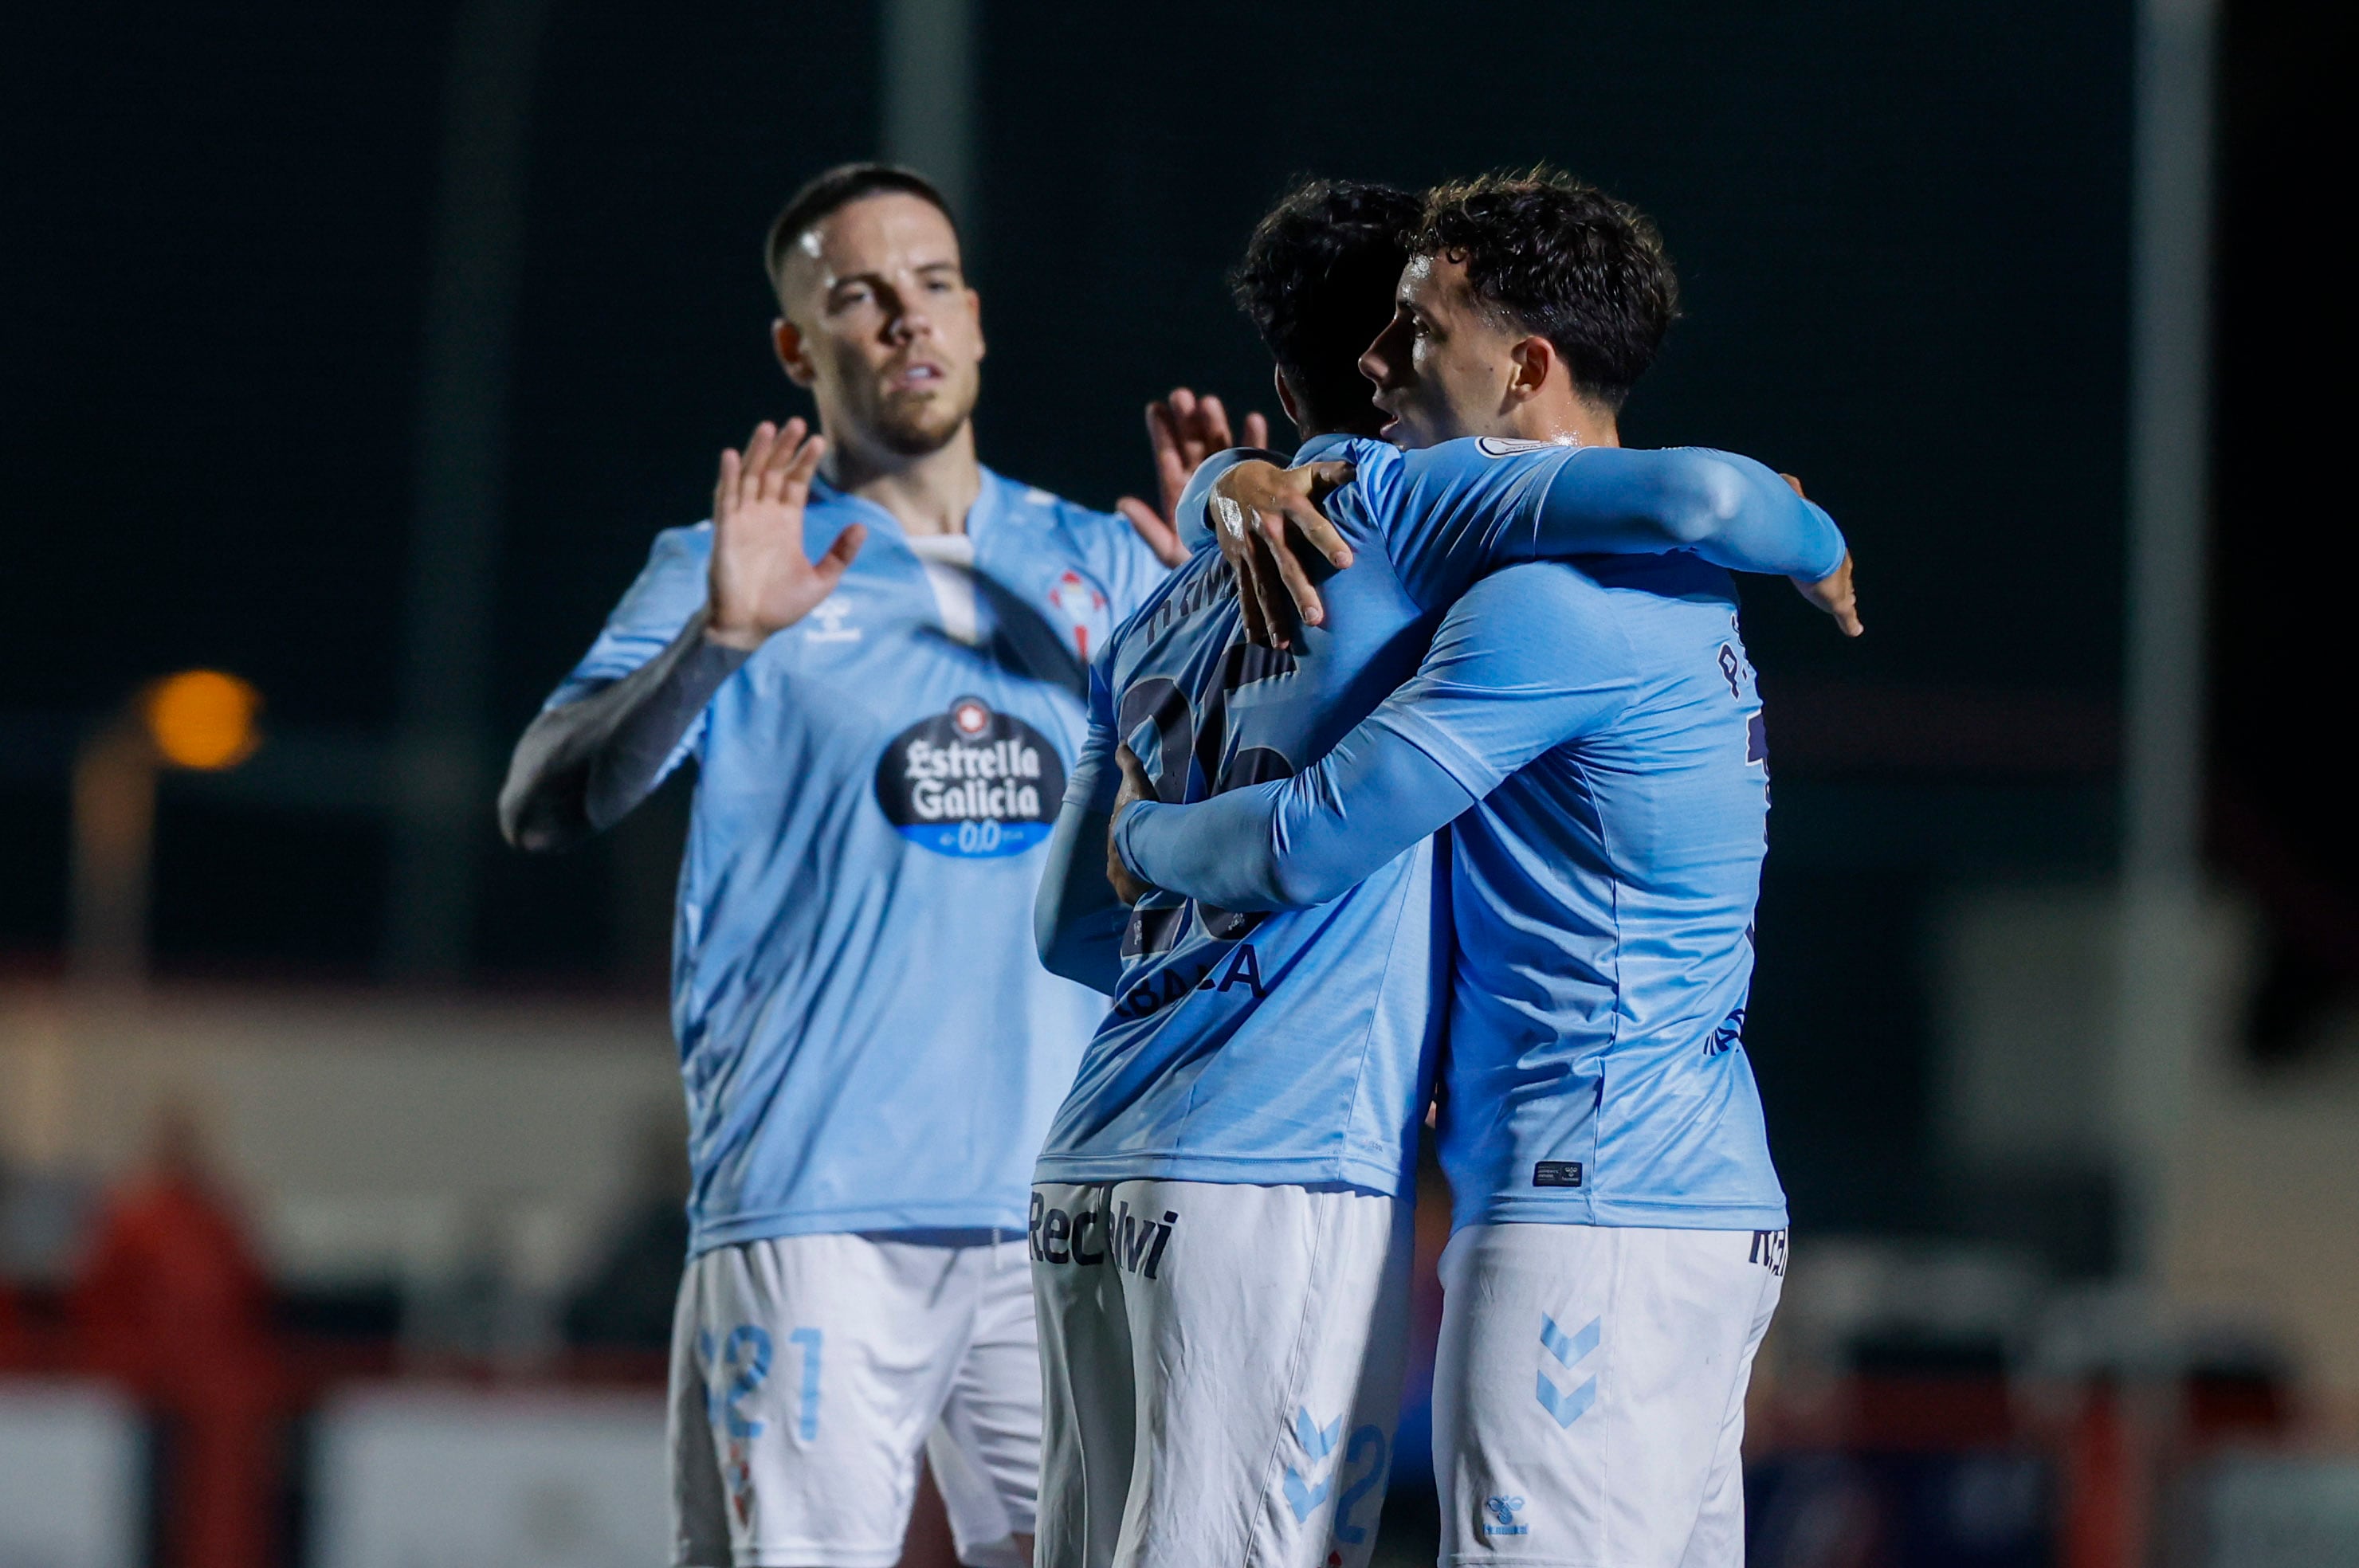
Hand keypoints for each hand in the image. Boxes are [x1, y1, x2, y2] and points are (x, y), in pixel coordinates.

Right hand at [705, 418, 865, 650]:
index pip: (796, 483)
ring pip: (750, 478)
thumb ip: (841, 553)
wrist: (750, 628)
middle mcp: (764, 516)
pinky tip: (730, 456)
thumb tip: (863, 526)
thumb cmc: (782, 606)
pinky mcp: (725, 532)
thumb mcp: (822, 580)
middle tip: (796, 422)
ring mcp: (743, 521)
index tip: (818, 439)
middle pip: (774, 472)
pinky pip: (725, 500)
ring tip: (768, 427)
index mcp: (786, 524)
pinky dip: (728, 477)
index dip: (805, 461)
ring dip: (757, 453)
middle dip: (785, 448)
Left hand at [1106, 745, 1154, 904]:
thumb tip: (1121, 743)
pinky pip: (1136, 895)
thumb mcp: (1137, 784)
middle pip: (1126, 860)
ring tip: (1157, 880)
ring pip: (1130, 879)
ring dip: (1140, 879)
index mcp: (1116, 836)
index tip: (1144, 838)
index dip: (1132, 838)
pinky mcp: (1128, 893)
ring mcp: (1119, 877)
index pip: (1123, 838)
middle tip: (1152, 861)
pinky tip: (1155, 894)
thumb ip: (1128, 764)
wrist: (1142, 842)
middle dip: (1135, 860)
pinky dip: (1144, 894)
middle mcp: (1114, 858)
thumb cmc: (1139, 813)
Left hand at [1115, 388, 1271, 568]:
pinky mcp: (1257, 490)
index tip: (1155, 407)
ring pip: (1221, 449)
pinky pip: (1256, 460)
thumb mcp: (1170, 553)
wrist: (1243, 588)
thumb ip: (1148, 528)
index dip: (1162, 435)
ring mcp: (1232, 486)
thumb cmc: (1202, 577)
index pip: (1169, 461)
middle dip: (1188, 422)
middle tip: (1181, 396)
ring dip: (1216, 426)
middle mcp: (1205, 488)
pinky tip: (1253, 418)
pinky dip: (1255, 440)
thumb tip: (1122, 502)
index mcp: (1182, 499)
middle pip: (1194, 448)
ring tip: (1209, 402)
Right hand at [1210, 459, 1356, 649]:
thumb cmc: (1280, 482)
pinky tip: (1258, 640)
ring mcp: (1249, 548)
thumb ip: (1332, 473)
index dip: (1328, 541)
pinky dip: (1250, 617)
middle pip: (1285, 563)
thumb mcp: (1304, 472)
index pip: (1311, 523)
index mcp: (1289, 504)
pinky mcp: (1237, 561)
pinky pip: (1244, 592)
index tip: (1346, 562)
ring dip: (1272, 615)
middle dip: (1299, 592)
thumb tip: (1361, 469)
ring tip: (1284, 642)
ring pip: (1262, 585)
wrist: (1228, 483)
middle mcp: (1267, 527)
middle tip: (1316, 619)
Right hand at [1776, 473, 1861, 636]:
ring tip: (1847, 608)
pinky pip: (1848, 616)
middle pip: (1843, 574)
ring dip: (1847, 601)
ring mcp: (1842, 585)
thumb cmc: (1801, 530)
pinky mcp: (1840, 602)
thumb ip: (1790, 490)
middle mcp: (1840, 565)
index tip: (1829, 568)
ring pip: (1846, 594)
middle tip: (1842, 591)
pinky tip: (1855, 630)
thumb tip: (1784, 475)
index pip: (1835, 555)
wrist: (1813, 548)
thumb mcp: (1795, 505)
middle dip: (1841, 581)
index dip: (1831, 562)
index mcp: (1831, 546)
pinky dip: (1851, 623)